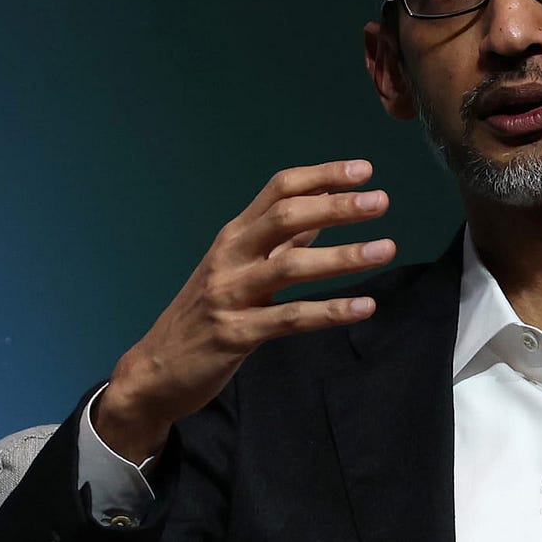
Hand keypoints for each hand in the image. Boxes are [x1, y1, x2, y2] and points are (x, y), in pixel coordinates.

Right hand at [95, 159, 395, 461]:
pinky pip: (289, 318)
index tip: (364, 170)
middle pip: (284, 217)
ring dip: (342, 256)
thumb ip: (283, 240)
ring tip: (386, 249)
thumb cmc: (207, 314)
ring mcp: (230, 294)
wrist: (155, 371)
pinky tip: (365, 307)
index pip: (278, 190)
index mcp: (234, 236)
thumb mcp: (241, 268)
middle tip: (381, 201)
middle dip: (336, 206)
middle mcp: (230, 257)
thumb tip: (325, 206)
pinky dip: (330, 311)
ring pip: (290, 266)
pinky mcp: (235, 334)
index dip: (321, 176)